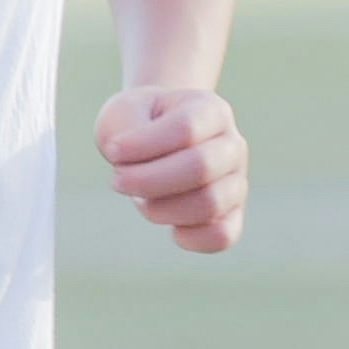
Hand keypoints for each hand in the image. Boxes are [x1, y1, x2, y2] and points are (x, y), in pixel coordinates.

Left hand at [96, 82, 244, 253]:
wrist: (157, 137)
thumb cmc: (140, 124)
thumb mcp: (124, 113)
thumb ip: (126, 131)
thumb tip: (135, 174)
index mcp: (212, 110)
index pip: (186, 128)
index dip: (144, 144)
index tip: (112, 151)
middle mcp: (233, 145)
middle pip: (201, 167)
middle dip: (148, 180)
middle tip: (117, 180)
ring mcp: (237, 181)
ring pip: (209, 203)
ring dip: (161, 209)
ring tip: (140, 200)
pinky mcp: (232, 215)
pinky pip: (222, 235)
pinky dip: (192, 238)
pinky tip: (170, 229)